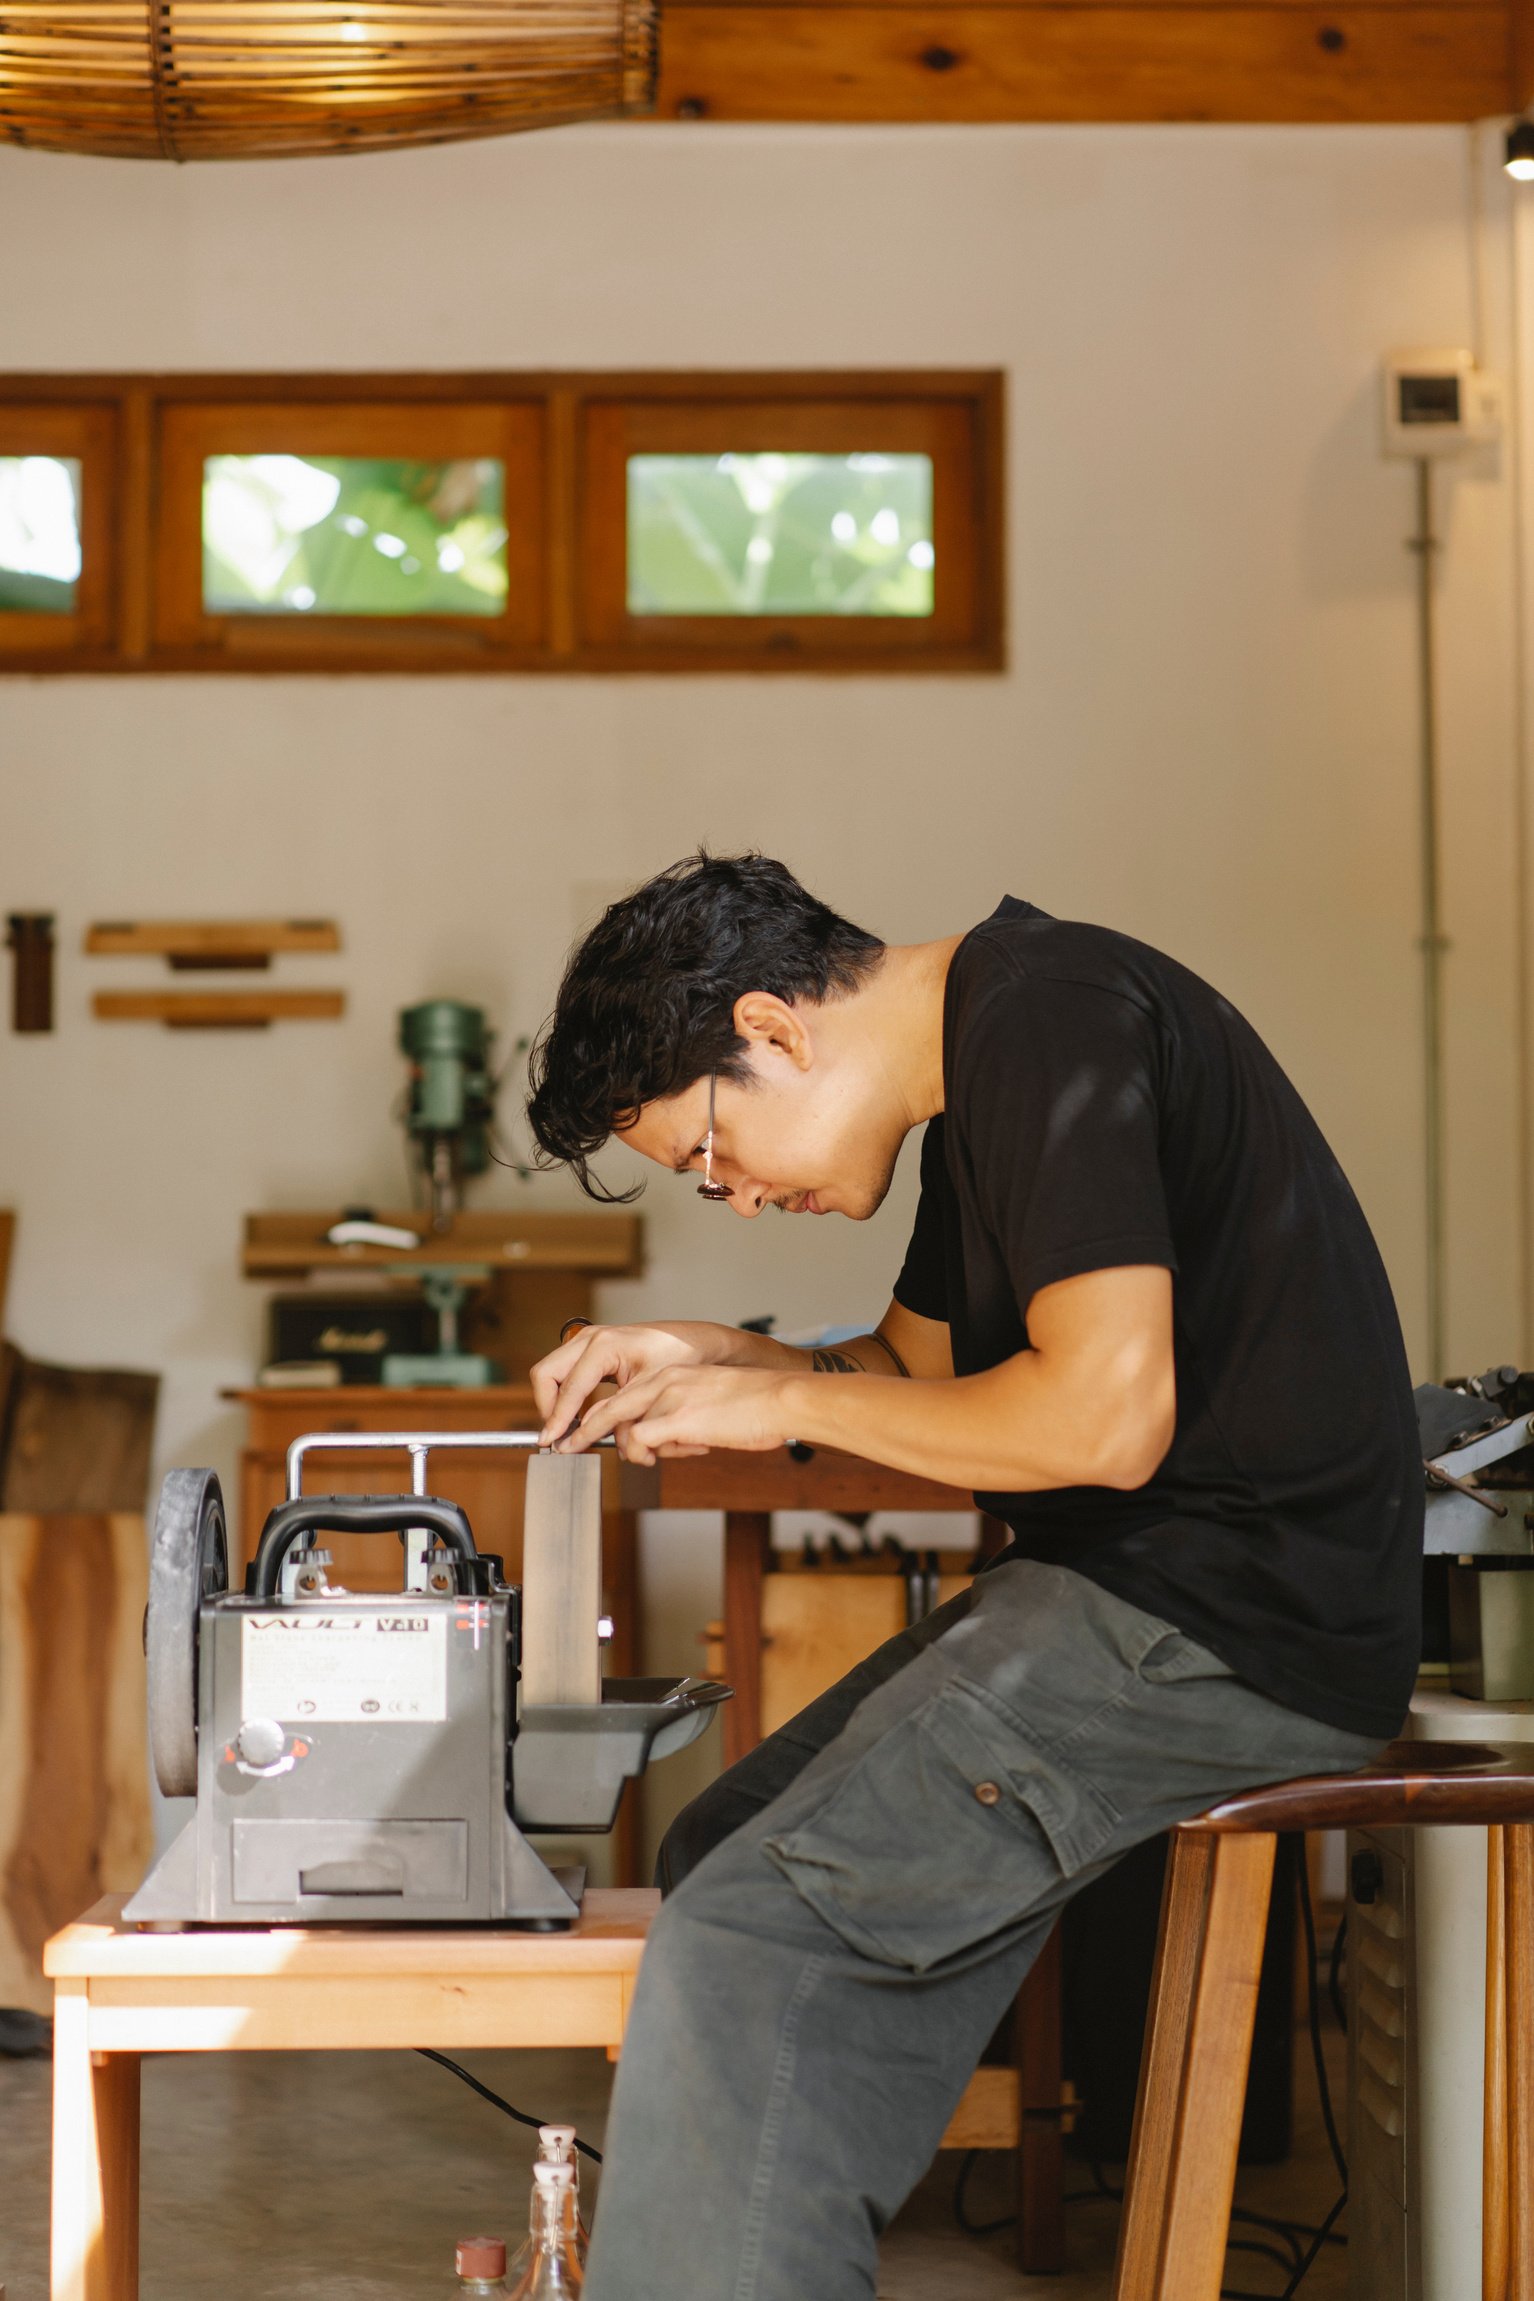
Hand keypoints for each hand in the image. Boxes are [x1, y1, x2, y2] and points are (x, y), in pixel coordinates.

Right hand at [533, 1321, 730, 1443]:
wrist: (691, 1340)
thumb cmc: (678, 1358)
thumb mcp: (649, 1391)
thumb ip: (618, 1415)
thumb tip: (594, 1440)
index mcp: (605, 1345)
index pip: (569, 1387)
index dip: (558, 1419)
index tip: (552, 1442)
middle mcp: (590, 1338)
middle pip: (545, 1373)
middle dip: (548, 1407)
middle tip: (558, 1435)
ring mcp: (587, 1339)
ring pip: (550, 1372)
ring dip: (554, 1401)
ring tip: (567, 1429)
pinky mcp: (589, 1347)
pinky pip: (563, 1371)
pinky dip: (563, 1394)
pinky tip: (577, 1415)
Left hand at [552, 1364, 800, 1465]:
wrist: (780, 1399)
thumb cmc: (754, 1406)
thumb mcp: (708, 1403)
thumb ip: (679, 1417)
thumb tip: (662, 1442)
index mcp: (669, 1375)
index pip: (618, 1396)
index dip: (593, 1419)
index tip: (577, 1435)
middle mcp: (662, 1381)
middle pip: (606, 1409)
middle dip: (580, 1434)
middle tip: (559, 1449)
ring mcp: (667, 1398)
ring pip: (626, 1432)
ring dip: (638, 1452)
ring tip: (671, 1452)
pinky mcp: (676, 1417)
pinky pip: (643, 1443)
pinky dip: (654, 1455)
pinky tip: (692, 1448)